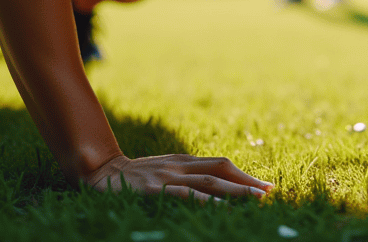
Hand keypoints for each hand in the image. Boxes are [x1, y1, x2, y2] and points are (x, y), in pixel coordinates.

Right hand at [85, 153, 272, 200]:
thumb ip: (184, 175)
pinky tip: (220, 208)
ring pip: (209, 182)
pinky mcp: (153, 189)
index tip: (266, 186)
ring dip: (236, 191)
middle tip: (270, 193)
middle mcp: (179, 165)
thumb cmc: (134, 177)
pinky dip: (205, 200)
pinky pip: (184, 194)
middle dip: (247, 182)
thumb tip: (213, 189)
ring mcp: (167, 176)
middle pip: (221, 170)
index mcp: (183, 160)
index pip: (221, 166)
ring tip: (256, 199)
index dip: (244, 176)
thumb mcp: (162, 171)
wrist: (98, 171)